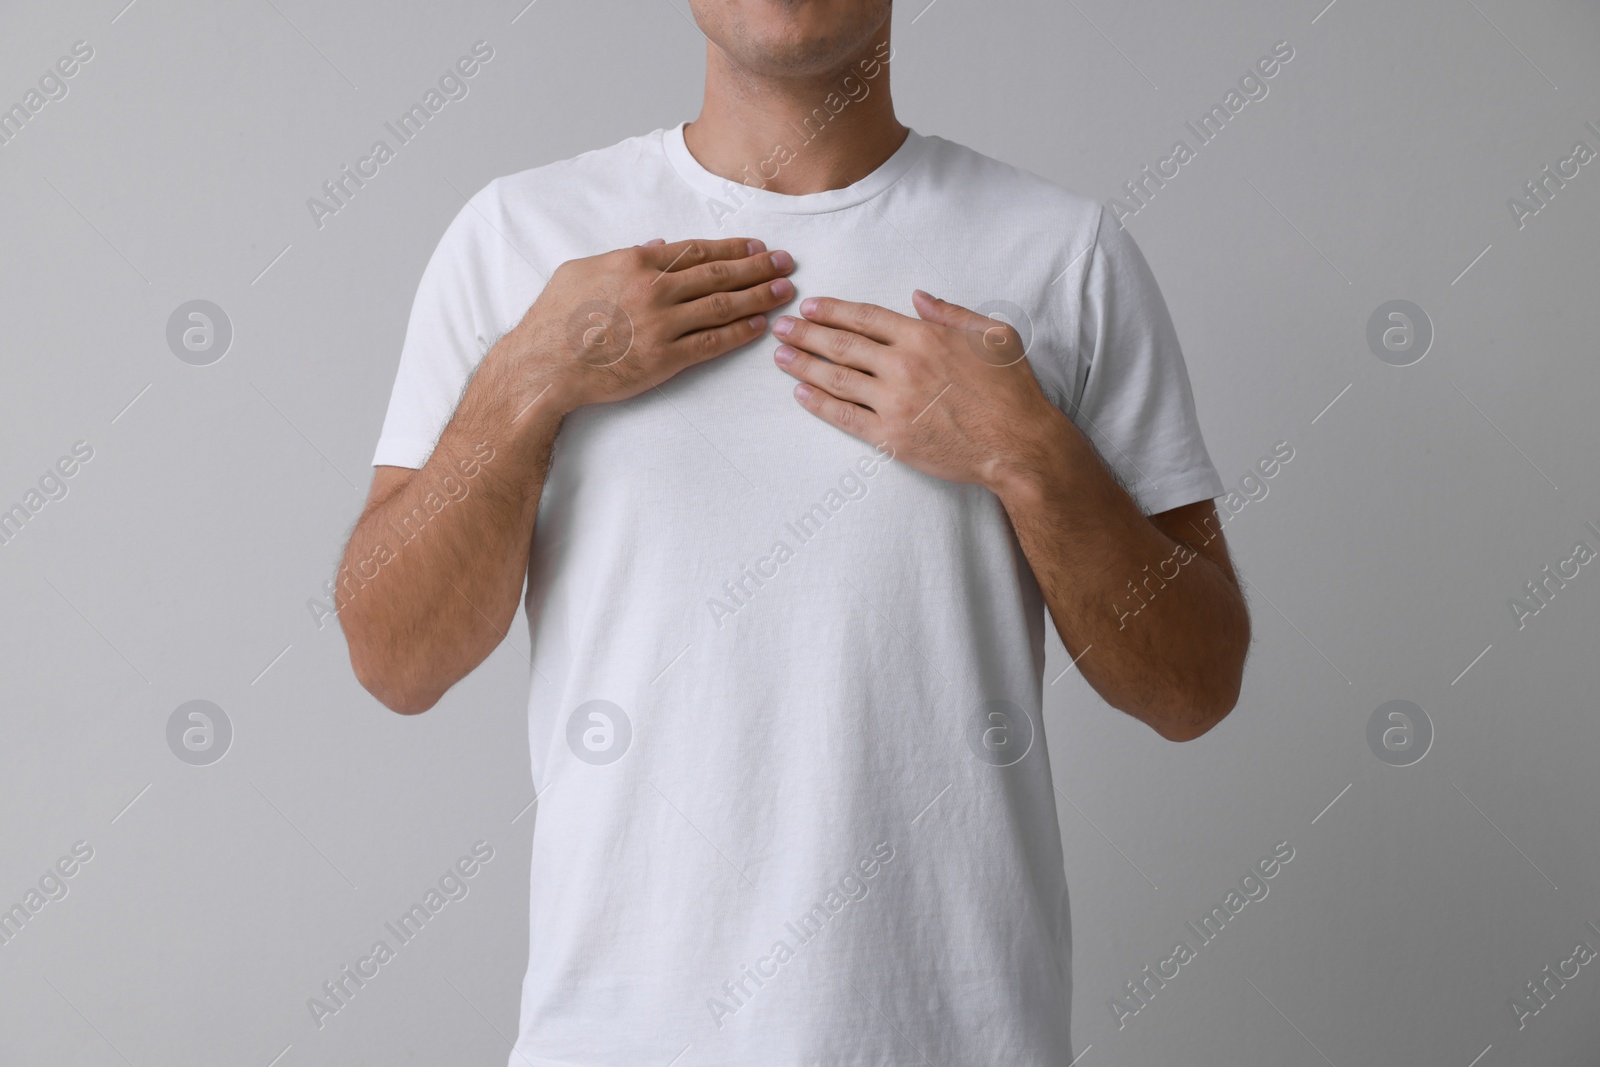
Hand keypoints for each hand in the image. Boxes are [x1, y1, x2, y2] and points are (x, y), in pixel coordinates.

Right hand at [509, 237, 794, 412]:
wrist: (544, 365)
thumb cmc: (555, 319)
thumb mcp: (581, 271)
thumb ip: (623, 256)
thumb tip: (657, 245)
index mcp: (636, 264)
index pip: (697, 251)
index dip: (732, 248)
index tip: (757, 247)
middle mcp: (655, 289)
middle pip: (719, 274)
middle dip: (758, 267)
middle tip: (787, 263)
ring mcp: (663, 325)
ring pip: (723, 306)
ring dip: (758, 297)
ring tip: (783, 291)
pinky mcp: (666, 359)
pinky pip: (713, 343)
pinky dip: (739, 333)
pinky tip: (759, 325)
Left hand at [771, 291, 1065, 492]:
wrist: (1018, 445)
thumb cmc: (1011, 390)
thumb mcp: (993, 335)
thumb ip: (952, 313)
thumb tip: (917, 297)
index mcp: (924, 337)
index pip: (865, 317)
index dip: (833, 310)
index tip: (810, 306)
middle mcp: (902, 365)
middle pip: (842, 344)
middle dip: (806, 332)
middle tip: (781, 326)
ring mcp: (893, 402)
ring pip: (836, 378)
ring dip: (803, 364)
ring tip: (780, 355)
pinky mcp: (890, 436)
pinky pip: (844, 416)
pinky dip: (818, 404)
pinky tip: (800, 393)